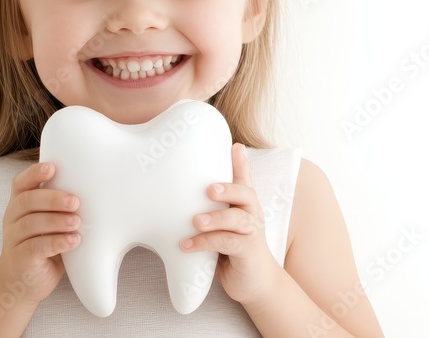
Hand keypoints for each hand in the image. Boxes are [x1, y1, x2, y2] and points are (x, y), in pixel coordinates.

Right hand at [0, 162, 82, 306]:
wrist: (23, 282)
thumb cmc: (44, 244)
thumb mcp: (50, 222)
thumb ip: (62, 206)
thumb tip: (97, 188)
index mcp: (19, 204)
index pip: (21, 183)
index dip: (34, 173)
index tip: (52, 168)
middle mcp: (12, 219)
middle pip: (27, 201)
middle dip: (52, 198)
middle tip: (75, 202)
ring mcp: (14, 240)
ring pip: (31, 224)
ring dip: (57, 221)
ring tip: (77, 223)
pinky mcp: (21, 259)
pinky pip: (36, 247)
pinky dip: (57, 242)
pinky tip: (73, 241)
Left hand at [180, 143, 280, 306]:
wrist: (255, 282)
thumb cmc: (231, 251)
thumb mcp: (220, 227)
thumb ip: (206, 212)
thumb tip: (173, 199)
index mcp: (244, 204)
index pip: (244, 179)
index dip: (241, 162)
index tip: (235, 146)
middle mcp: (251, 214)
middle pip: (246, 193)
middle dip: (228, 188)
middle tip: (209, 189)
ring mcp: (252, 232)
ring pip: (238, 218)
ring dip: (216, 218)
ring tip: (196, 221)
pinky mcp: (248, 251)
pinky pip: (229, 242)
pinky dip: (206, 242)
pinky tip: (187, 244)